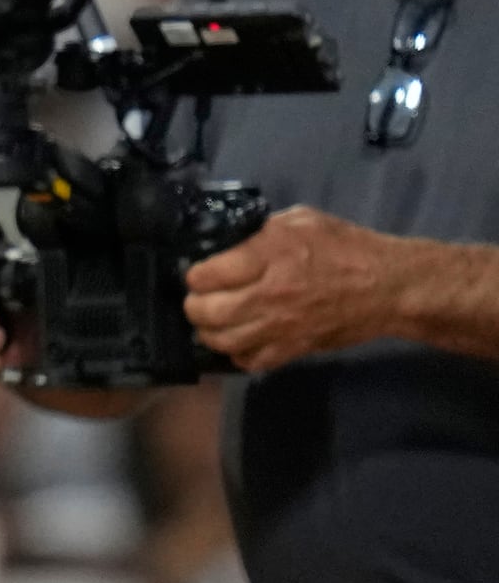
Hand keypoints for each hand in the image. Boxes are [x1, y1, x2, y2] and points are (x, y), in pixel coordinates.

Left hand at [184, 204, 401, 372]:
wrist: (389, 286)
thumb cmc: (345, 246)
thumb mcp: (299, 220)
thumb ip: (259, 231)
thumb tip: (228, 243)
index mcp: (269, 256)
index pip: (208, 274)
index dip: (195, 274)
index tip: (198, 273)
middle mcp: (270, 294)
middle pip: (208, 312)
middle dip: (194, 306)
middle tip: (199, 299)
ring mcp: (281, 326)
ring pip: (223, 341)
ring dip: (209, 333)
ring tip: (212, 322)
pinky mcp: (294, 349)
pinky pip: (251, 362)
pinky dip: (237, 354)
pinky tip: (239, 340)